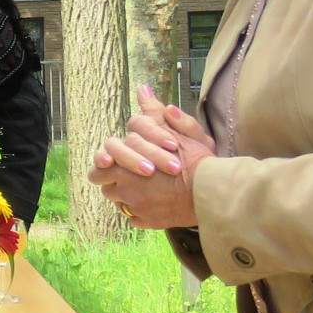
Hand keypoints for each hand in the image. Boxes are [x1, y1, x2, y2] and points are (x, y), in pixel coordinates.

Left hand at [87, 84, 213, 228]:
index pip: (99, 165)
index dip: (106, 163)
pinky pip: (133, 217)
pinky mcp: (145, 222)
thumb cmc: (198, 161)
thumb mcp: (178, 131)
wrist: (213, 193)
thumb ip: (156, 114)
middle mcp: (124, 187)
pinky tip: (155, 202)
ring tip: (146, 186)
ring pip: (118, 202)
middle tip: (132, 175)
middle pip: (104, 185)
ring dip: (127, 194)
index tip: (113, 162)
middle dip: (114, 180)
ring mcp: (134, 206)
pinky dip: (140, 210)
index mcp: (125, 164)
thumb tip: (143, 90)